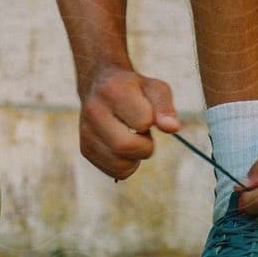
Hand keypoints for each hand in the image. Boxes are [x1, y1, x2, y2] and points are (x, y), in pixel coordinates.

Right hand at [78, 65, 179, 180]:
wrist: (100, 84)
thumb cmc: (134, 89)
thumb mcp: (155, 88)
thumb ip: (165, 106)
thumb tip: (173, 128)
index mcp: (113, 91)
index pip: (142, 121)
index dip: (151, 121)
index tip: (147, 113)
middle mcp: (94, 111)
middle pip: (124, 147)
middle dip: (145, 146)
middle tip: (145, 134)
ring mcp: (86, 132)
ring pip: (120, 165)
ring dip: (136, 158)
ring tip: (133, 138)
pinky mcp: (85, 149)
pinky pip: (115, 172)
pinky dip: (128, 165)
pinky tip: (124, 148)